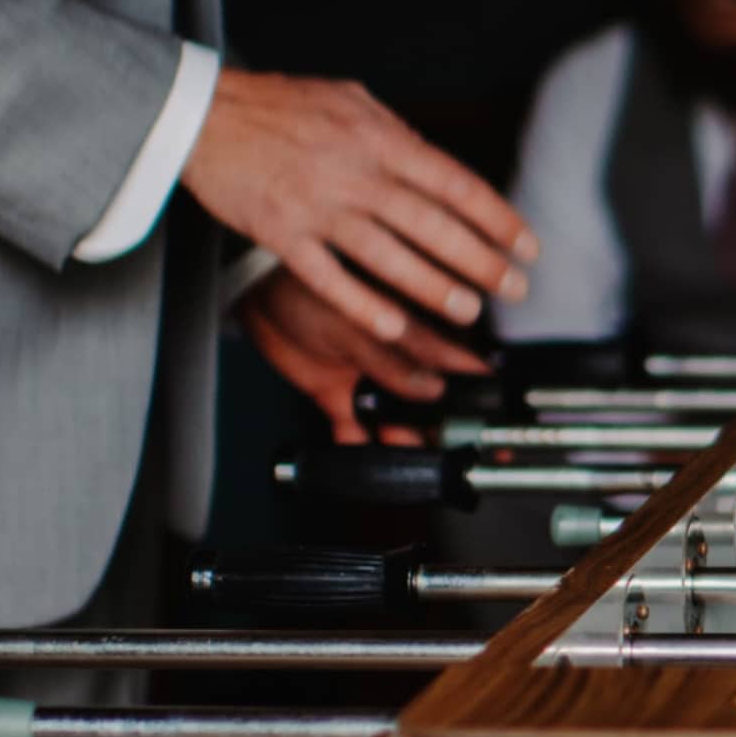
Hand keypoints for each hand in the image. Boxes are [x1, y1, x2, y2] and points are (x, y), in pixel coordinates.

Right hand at [181, 68, 534, 344]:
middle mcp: (354, 172)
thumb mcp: (350, 100)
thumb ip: (396, 133)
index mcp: (378, 137)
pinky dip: (362, 304)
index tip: (526, 245)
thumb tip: (440, 164)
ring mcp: (317, 205)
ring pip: (387, 255)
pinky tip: (393, 326)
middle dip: (481, 261)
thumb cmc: (279, 105)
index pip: (454, 182)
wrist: (204, 114)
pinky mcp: (281, 233)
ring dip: (433, 287)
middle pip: (431, 224)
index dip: (496, 218)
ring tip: (468, 311)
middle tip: (514, 288)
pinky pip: (328, 276)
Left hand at [237, 269, 486, 445]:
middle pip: (429, 396)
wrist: (248, 294)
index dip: (471, 382)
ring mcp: (367, 376)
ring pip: (396, 418)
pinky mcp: (336, 397)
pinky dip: (358, 446)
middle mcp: (394, 353)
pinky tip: (360, 449)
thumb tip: (433, 388)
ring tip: (397, 447)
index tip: (487, 407)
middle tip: (438, 440)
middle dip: (436, 423)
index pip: (451, 358)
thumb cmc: (302, 288)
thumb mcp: (350, 323)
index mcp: (409, 324)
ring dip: (400, 438)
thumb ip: (391, 357)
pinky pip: (355, 430)